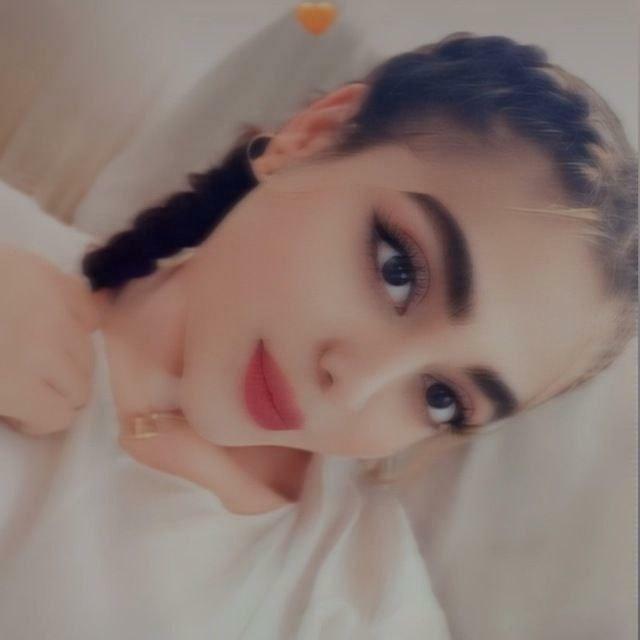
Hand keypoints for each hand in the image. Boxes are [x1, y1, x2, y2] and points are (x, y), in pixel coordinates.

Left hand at [0, 245, 100, 435]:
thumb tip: (22, 411)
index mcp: (10, 382)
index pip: (61, 417)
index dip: (37, 419)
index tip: (19, 410)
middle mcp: (44, 348)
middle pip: (81, 388)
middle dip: (56, 391)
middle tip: (28, 382)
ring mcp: (54, 309)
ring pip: (88, 352)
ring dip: (66, 359)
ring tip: (35, 349)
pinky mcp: (53, 278)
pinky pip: (89, 312)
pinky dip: (75, 323)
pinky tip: (51, 323)